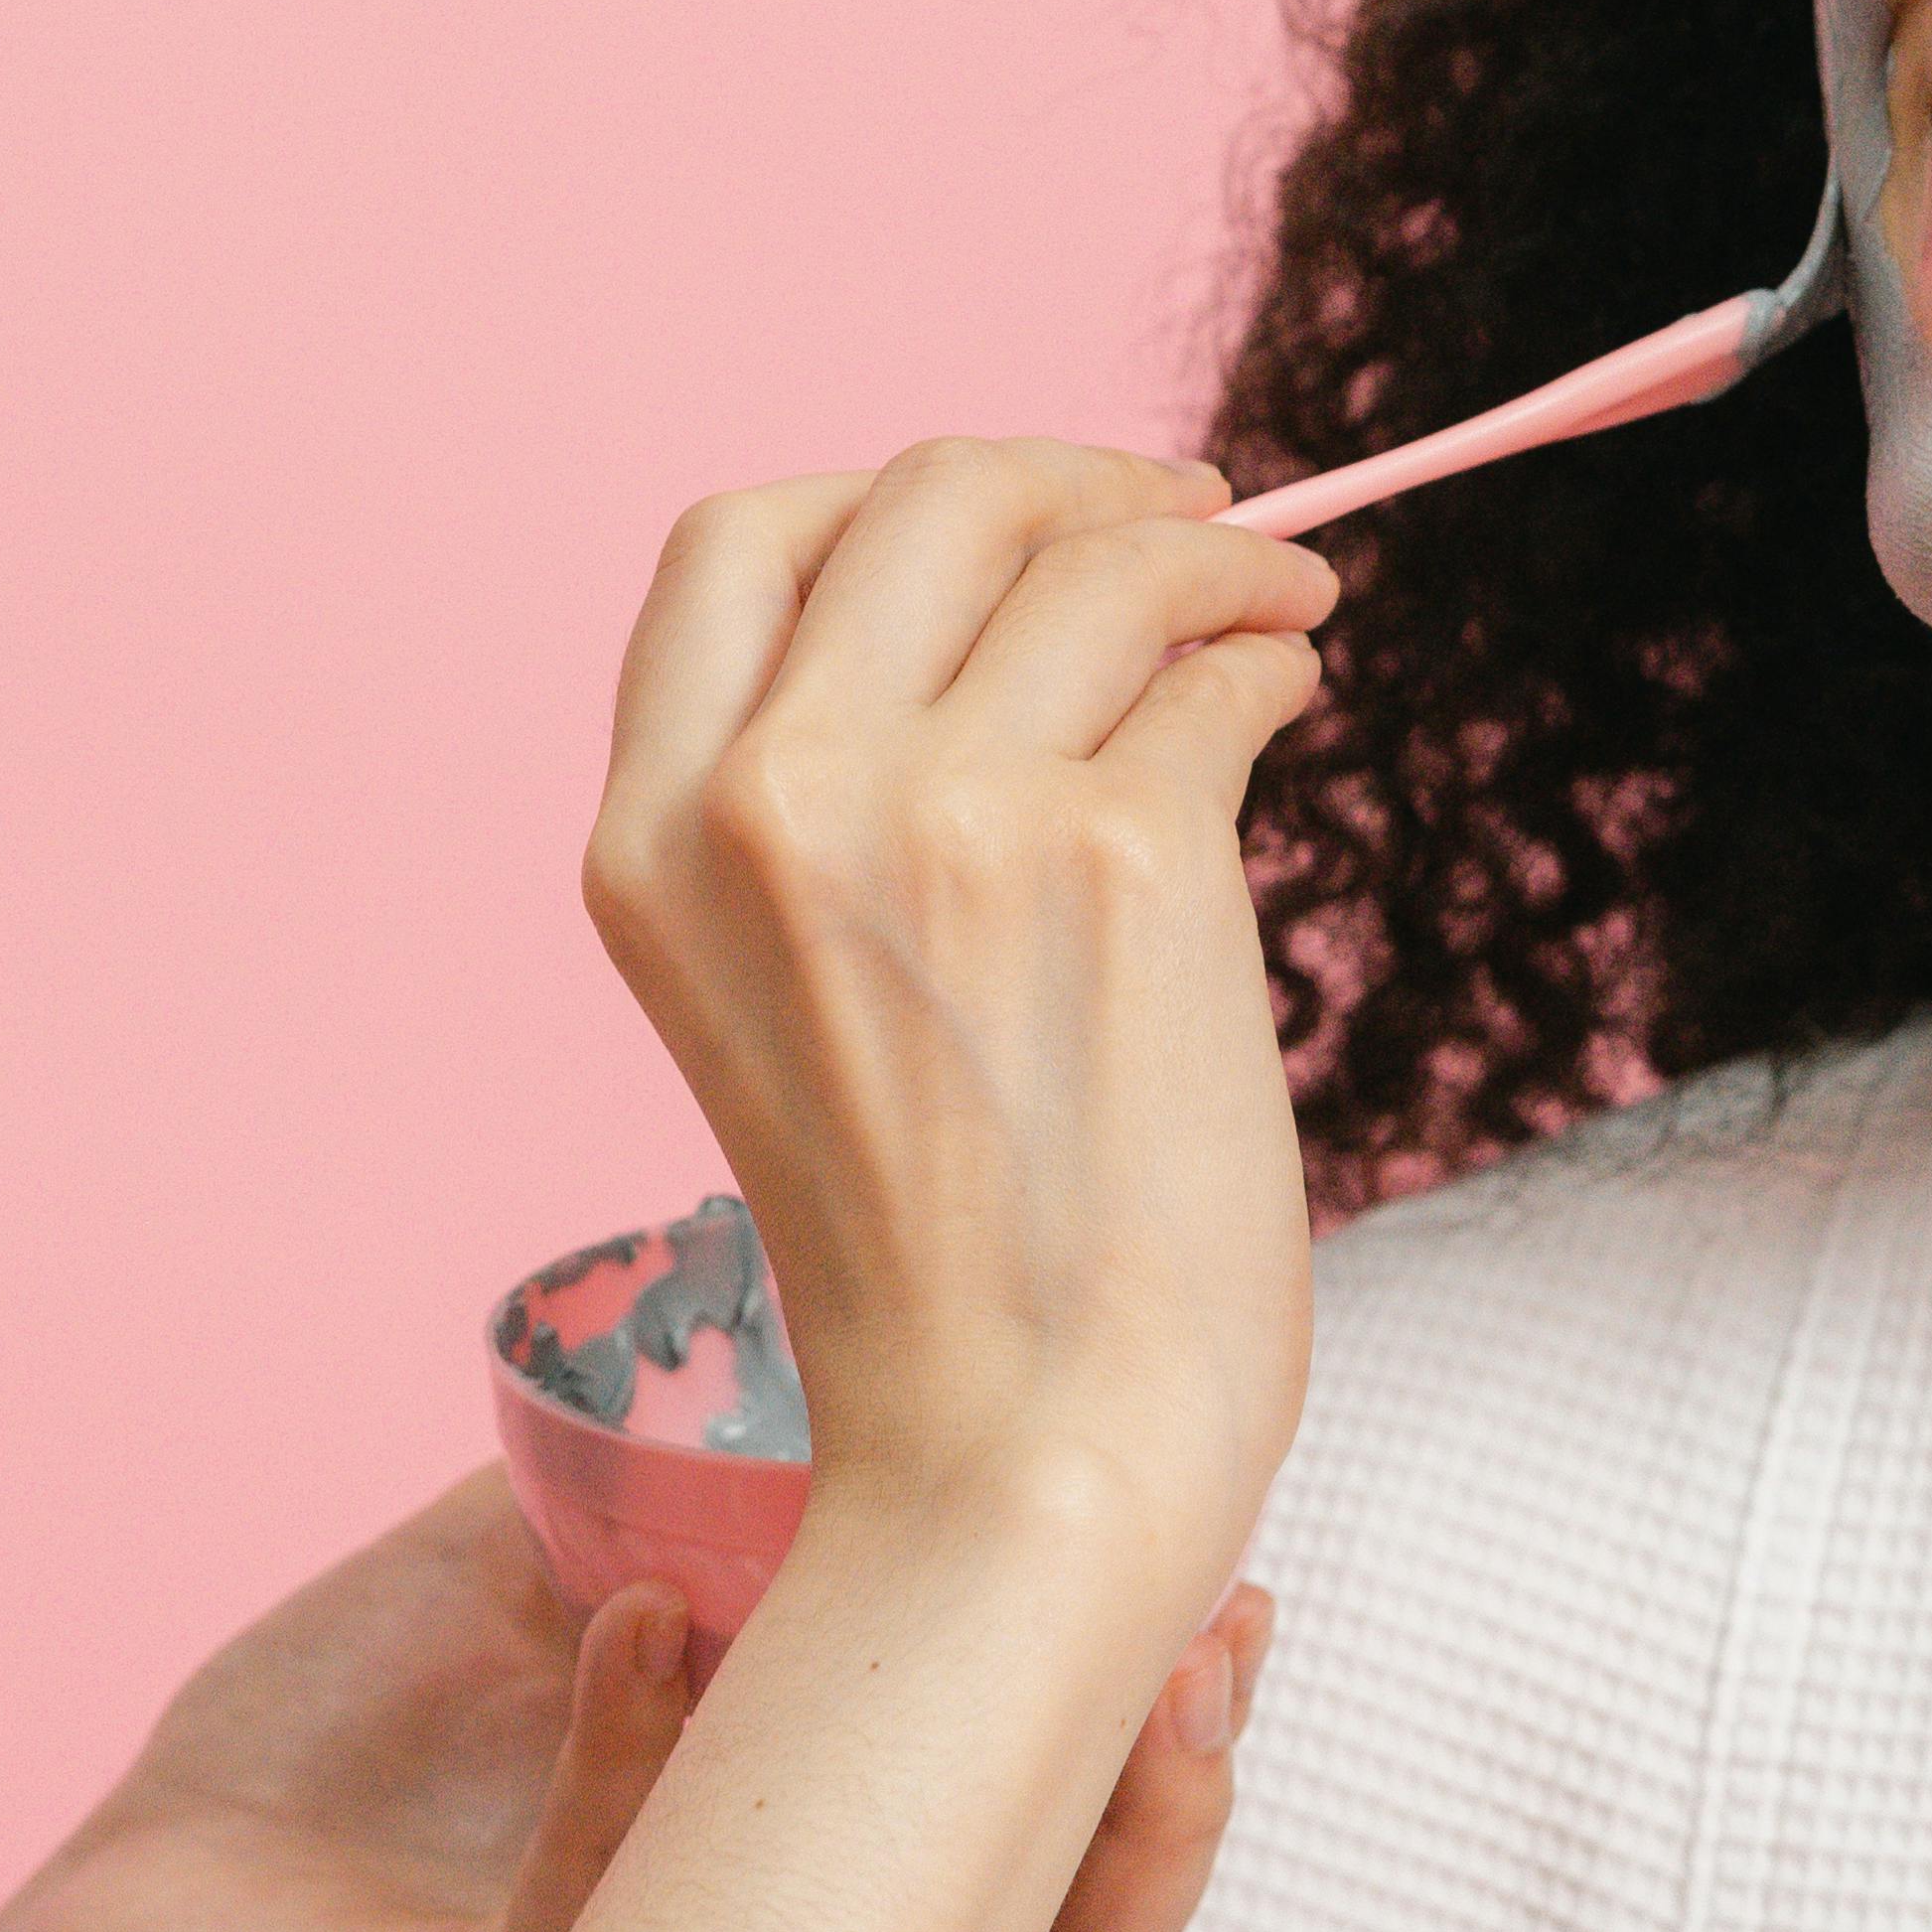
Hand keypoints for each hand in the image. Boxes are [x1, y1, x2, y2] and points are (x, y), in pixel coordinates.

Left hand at [0, 1465, 1272, 1931]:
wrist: (128, 1915)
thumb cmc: (328, 1780)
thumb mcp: (531, 1588)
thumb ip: (677, 1495)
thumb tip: (806, 1298)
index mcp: (802, 1871)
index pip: (1029, 1841)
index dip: (1158, 1753)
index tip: (1237, 1594)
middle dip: (1140, 1825)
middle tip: (1207, 1658)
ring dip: (963, 1818)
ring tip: (1022, 1653)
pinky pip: (602, 1909)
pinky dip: (629, 1762)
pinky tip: (641, 1631)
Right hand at [583, 440, 1334, 1619]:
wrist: (1025, 1452)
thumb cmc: (935, 1259)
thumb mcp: (774, 998)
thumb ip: (826, 804)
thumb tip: (1027, 595)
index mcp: (648, 838)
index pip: (736, 544)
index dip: (882, 497)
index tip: (1002, 522)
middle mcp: (770, 798)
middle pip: (928, 495)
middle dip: (1076, 479)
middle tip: (1187, 513)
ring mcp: (942, 812)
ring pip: (1099, 561)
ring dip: (1215, 559)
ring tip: (1277, 609)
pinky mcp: (1119, 852)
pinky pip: (1217, 673)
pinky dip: (1269, 659)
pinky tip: (1283, 700)